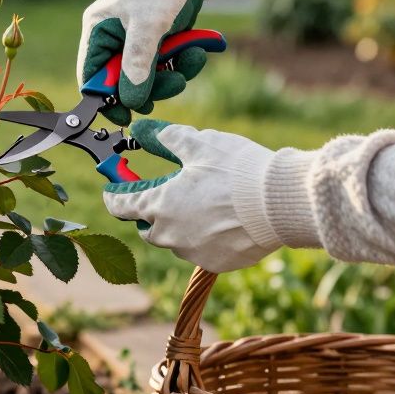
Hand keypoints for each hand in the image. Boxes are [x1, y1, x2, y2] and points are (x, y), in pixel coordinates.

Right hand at [77, 0, 209, 124]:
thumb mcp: (148, 24)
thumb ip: (137, 63)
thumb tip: (130, 100)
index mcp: (98, 30)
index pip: (91, 77)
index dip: (105, 100)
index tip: (126, 116)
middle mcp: (112, 38)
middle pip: (122, 82)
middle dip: (150, 86)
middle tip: (174, 84)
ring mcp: (136, 40)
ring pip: (147, 77)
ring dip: (171, 75)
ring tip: (192, 60)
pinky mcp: (156, 41)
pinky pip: (165, 66)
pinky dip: (181, 63)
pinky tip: (197, 52)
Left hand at [102, 119, 281, 272]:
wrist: (281, 203)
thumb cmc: (237, 170)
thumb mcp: (199, 143)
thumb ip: (164, 137)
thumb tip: (139, 129)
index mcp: (160, 205)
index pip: (121, 205)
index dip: (115, 194)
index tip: (114, 188)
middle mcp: (171, 235)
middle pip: (147, 226)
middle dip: (149, 211)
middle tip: (164, 192)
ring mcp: (194, 253)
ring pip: (175, 240)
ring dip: (178, 224)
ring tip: (201, 203)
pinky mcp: (217, 263)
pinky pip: (201, 250)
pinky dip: (204, 236)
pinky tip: (222, 220)